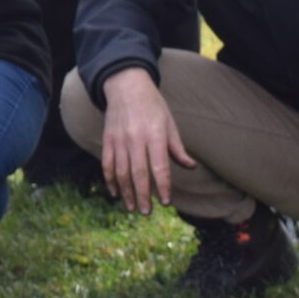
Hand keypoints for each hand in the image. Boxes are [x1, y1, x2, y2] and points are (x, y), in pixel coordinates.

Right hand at [98, 67, 192, 214]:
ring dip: (127, 192)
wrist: (126, 85)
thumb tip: (191, 167)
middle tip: (146, 212)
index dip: (164, 186)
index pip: (160, 166)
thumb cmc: (153, 105)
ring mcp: (119, 139)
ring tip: (132, 207)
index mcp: (155, 134)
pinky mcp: (107, 138)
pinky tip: (116, 193)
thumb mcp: (170, 123)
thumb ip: (177, 147)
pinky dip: (110, 180)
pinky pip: (107, 163)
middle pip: (139, 173)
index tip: (166, 202)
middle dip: (143, 196)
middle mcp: (136, 138)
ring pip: (121, 171)